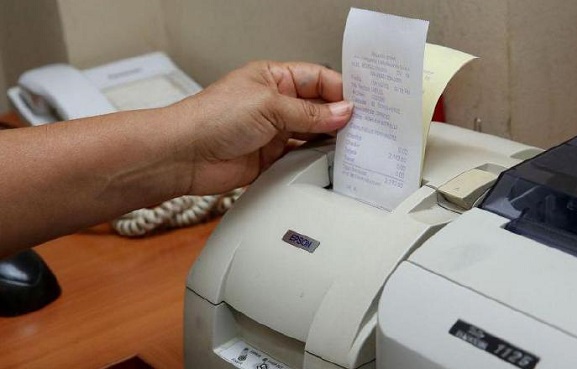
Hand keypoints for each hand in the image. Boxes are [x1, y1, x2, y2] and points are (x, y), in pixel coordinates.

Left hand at [176, 61, 352, 194]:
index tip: (362, 104)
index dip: (340, 91)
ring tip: (351, 146)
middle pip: (318, 107)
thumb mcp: (269, 106)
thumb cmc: (212, 118)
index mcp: (274, 78)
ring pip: (312, 133)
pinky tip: (328, 162)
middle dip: (338, 116)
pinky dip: (315, 160)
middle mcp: (275, 103)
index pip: (317, 79)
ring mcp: (273, 131)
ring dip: (329, 140)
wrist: (184, 156)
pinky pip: (301, 157)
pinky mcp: (270, 158)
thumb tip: (343, 112)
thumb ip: (309, 112)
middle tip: (364, 127)